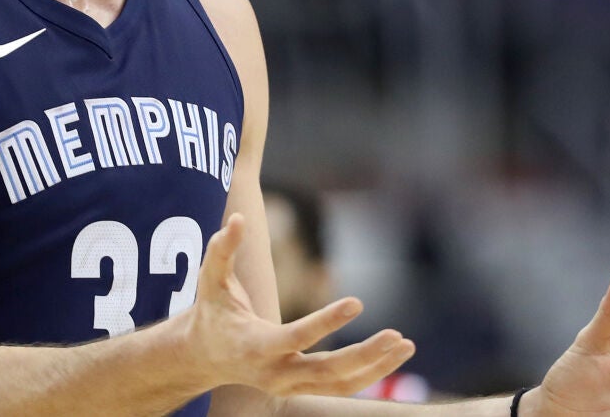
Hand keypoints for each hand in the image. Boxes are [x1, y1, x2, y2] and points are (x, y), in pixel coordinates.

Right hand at [178, 213, 416, 396]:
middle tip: (397, 335)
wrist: (203, 357)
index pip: (296, 338)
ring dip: (376, 369)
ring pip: (339, 385)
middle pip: (326, 372)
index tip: (358, 301)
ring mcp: (289, 386)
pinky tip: (393, 356)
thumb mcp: (210, 280)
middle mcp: (274, 373)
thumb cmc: (211, 312)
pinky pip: (340, 387)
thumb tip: (237, 221)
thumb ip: (222, 251)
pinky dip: (369, 374)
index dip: (327, 321)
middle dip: (365, 356)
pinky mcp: (300, 389)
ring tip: (406, 345)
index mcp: (255, 347)